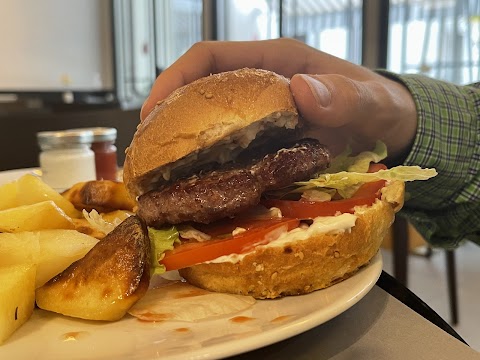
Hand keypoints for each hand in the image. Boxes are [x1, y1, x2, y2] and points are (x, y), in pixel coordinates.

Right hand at [141, 38, 416, 162]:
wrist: (392, 131)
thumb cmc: (378, 108)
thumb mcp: (370, 102)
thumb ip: (344, 97)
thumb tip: (301, 91)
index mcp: (275, 63)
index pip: (209, 59)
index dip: (173, 80)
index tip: (150, 112)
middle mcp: (258, 86)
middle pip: (195, 94)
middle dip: (164, 122)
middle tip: (144, 158)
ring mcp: (258, 117)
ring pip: (204, 126)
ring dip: (179, 149)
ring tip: (158, 180)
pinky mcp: (263, 143)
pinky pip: (225, 152)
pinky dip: (206, 169)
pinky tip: (197, 191)